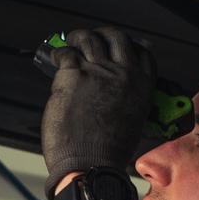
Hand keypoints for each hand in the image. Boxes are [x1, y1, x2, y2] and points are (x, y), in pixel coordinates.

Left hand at [39, 27, 155, 199]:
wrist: (91, 165)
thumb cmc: (109, 151)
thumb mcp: (134, 120)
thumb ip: (129, 98)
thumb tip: (117, 88)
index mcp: (142, 86)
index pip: (142, 52)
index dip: (129, 43)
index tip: (118, 45)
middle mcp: (123, 74)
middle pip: (116, 37)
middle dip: (103, 34)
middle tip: (92, 38)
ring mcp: (98, 71)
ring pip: (89, 38)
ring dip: (78, 37)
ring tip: (71, 43)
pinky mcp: (73, 74)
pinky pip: (66, 54)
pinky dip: (59, 54)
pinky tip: (56, 60)